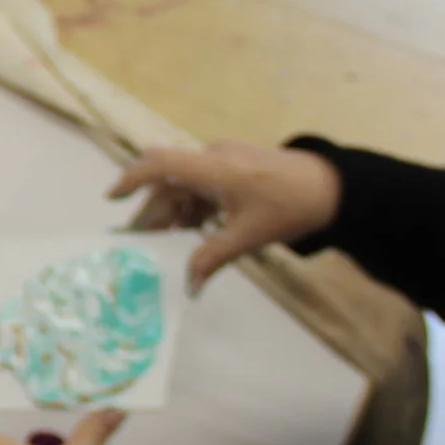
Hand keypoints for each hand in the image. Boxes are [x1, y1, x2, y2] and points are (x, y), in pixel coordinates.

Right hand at [108, 143, 342, 289]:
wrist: (333, 188)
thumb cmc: (289, 207)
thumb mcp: (248, 237)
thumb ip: (211, 259)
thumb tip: (188, 286)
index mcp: (213, 168)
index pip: (159, 164)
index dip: (131, 179)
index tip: (112, 198)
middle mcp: (212, 158)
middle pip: (168, 182)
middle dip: (151, 212)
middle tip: (139, 243)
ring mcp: (224, 160)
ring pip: (184, 185)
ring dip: (172, 212)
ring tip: (165, 243)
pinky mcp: (234, 167)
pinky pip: (201, 185)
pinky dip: (192, 207)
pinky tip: (192, 231)